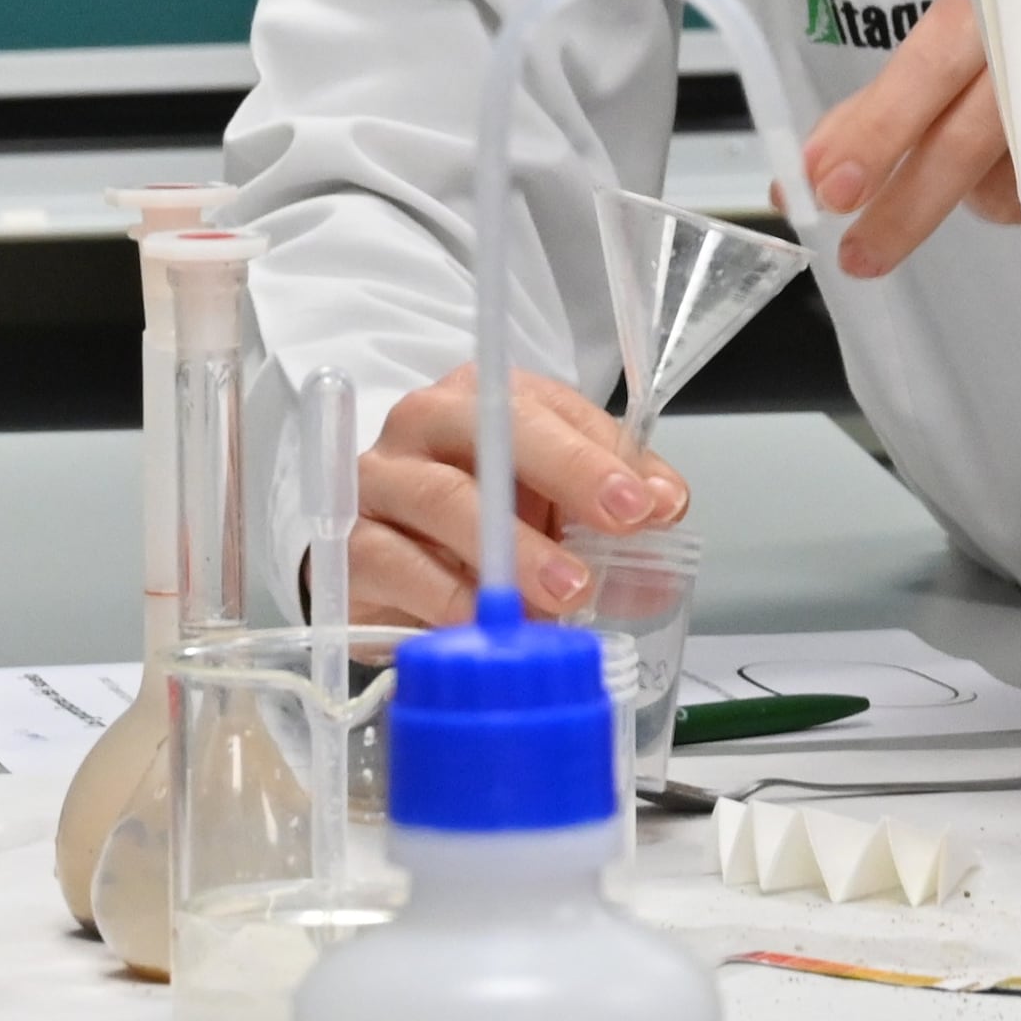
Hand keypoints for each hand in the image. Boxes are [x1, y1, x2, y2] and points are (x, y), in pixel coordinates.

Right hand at [351, 364, 689, 626]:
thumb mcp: (555, 503)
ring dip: (511, 550)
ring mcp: (382, 480)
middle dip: (566, 475)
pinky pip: (395, 563)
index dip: (599, 453)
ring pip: (442, 498)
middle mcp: (426, 423)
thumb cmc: (480, 522)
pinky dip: (447, 596)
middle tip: (619, 527)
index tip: (646, 501)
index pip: (546, 408)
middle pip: (493, 430)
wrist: (388, 570)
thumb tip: (667, 507)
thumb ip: (614, 501)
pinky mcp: (353, 544)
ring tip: (562, 595)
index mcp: (484, 398)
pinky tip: (487, 622)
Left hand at [798, 0, 1009, 278]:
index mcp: (984, 4)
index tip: (829, 188)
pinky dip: (1019, 193)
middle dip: (906, 205)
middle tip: (857, 257)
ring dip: (970, 194)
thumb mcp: (950, 43)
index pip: (925, 72)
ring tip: (985, 155)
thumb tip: (804, 179)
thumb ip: (876, 107)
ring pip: (1005, 184)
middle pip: (966, 140)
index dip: (878, 131)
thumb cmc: (1019, 30)